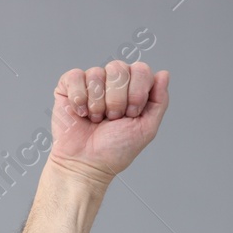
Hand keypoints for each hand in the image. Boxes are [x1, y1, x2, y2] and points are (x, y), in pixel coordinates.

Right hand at [47, 60, 169, 189]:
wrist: (86, 164)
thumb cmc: (115, 150)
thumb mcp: (146, 128)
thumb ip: (159, 101)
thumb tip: (164, 74)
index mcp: (133, 87)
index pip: (141, 69)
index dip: (137, 92)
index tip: (131, 114)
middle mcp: (112, 81)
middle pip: (118, 68)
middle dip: (117, 100)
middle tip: (112, 118)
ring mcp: (91, 82)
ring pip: (96, 73)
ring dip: (97, 104)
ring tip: (96, 120)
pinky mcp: (68, 86)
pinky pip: (75, 76)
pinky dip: (79, 99)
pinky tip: (81, 113)